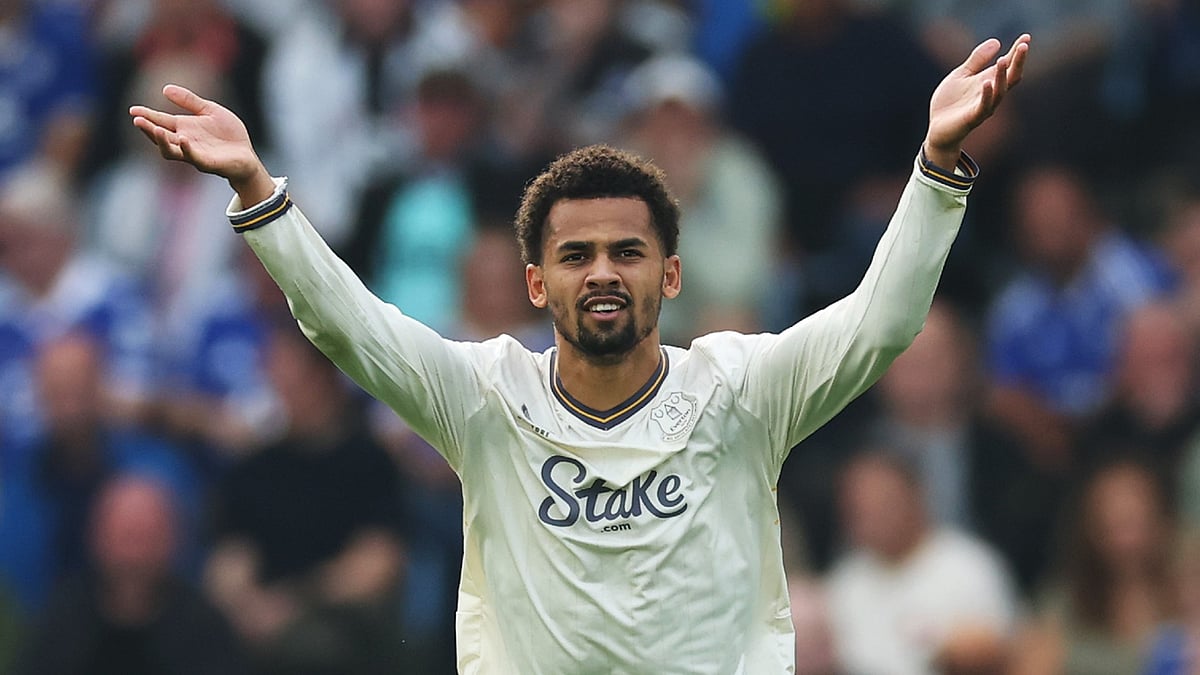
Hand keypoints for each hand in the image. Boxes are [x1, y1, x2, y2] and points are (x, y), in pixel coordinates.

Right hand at [129, 85, 275, 203]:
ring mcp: (194, 154)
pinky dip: (187, 149)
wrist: (247, 155)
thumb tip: (164, 88)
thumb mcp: (210, 110)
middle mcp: (184, 141)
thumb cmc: (229, 134)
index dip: (147, 115)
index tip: (132, 109)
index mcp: (183, 128)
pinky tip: (183, 139)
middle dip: (148, 129)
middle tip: (137, 120)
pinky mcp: (207, 163)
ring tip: (157, 130)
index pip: (160, 121)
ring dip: (162, 142)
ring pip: (171, 151)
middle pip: (161, 137)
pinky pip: (193, 157)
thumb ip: (190, 101)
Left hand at [924, 34, 1030, 168]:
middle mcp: (991, 93)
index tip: (1026, 36)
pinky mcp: (973, 117)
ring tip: (1003, 60)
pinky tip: (987, 83)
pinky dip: (987, 94)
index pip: (1008, 65)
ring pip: (1000, 91)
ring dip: (1002, 76)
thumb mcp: (961, 75)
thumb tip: (997, 41)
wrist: (937, 127)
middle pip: (1011, 77)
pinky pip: (984, 106)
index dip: (1017, 52)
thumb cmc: (951, 101)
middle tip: (1024, 46)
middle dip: (1018, 62)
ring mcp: (984, 106)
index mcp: (989, 81)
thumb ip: (977, 60)